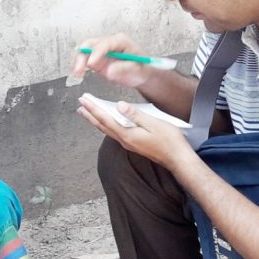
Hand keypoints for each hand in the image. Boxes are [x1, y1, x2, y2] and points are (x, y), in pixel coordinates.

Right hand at [72, 33, 154, 88]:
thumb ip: (123, 69)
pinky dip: (79, 65)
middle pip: (90, 44)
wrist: (140, 74)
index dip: (96, 53)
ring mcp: (101, 51)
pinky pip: (84, 59)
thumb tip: (109, 70)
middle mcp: (108, 43)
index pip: (105, 43)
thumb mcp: (136, 69)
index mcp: (120, 41)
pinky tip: (78, 73)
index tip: (91, 64)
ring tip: (77, 74)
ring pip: (84, 51)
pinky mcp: (96, 58)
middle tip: (79, 70)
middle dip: (82, 56)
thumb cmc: (140, 69)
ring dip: (78, 61)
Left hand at [77, 95, 193, 170]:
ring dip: (96, 120)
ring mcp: (128, 144)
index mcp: (128, 135)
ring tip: (87, 112)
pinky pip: (115, 132)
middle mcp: (125, 141)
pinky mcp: (133, 144)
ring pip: (107, 130)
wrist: (178, 158)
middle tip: (80, 105)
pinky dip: (106, 124)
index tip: (84, 100)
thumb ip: (135, 114)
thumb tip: (119, 105)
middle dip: (90, 114)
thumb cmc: (169, 141)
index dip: (94, 109)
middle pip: (102, 126)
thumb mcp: (154, 123)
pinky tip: (106, 121)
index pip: (106, 119)